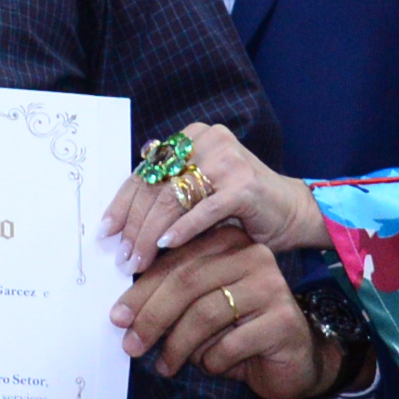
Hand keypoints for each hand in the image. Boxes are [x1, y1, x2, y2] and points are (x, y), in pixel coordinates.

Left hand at [101, 123, 326, 268]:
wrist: (293, 212)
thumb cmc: (240, 208)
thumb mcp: (198, 193)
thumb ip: (166, 194)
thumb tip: (117, 221)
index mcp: (193, 137)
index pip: (147, 171)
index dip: (123, 203)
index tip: (106, 232)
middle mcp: (209, 141)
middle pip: (155, 186)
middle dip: (134, 225)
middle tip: (122, 256)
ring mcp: (228, 160)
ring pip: (173, 199)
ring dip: (151, 234)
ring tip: (138, 261)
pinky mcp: (245, 185)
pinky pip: (203, 210)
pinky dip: (182, 230)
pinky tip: (166, 247)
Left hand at [111, 226, 334, 398]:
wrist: (297, 360)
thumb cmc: (240, 332)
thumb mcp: (200, 310)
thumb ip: (171, 301)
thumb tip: (123, 314)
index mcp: (227, 242)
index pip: (175, 263)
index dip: (141, 291)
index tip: (117, 317)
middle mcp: (253, 255)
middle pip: (187, 282)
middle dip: (152, 317)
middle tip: (132, 345)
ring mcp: (272, 286)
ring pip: (205, 313)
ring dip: (178, 345)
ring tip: (166, 365)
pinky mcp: (284, 321)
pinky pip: (231, 344)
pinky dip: (212, 361)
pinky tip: (212, 367)